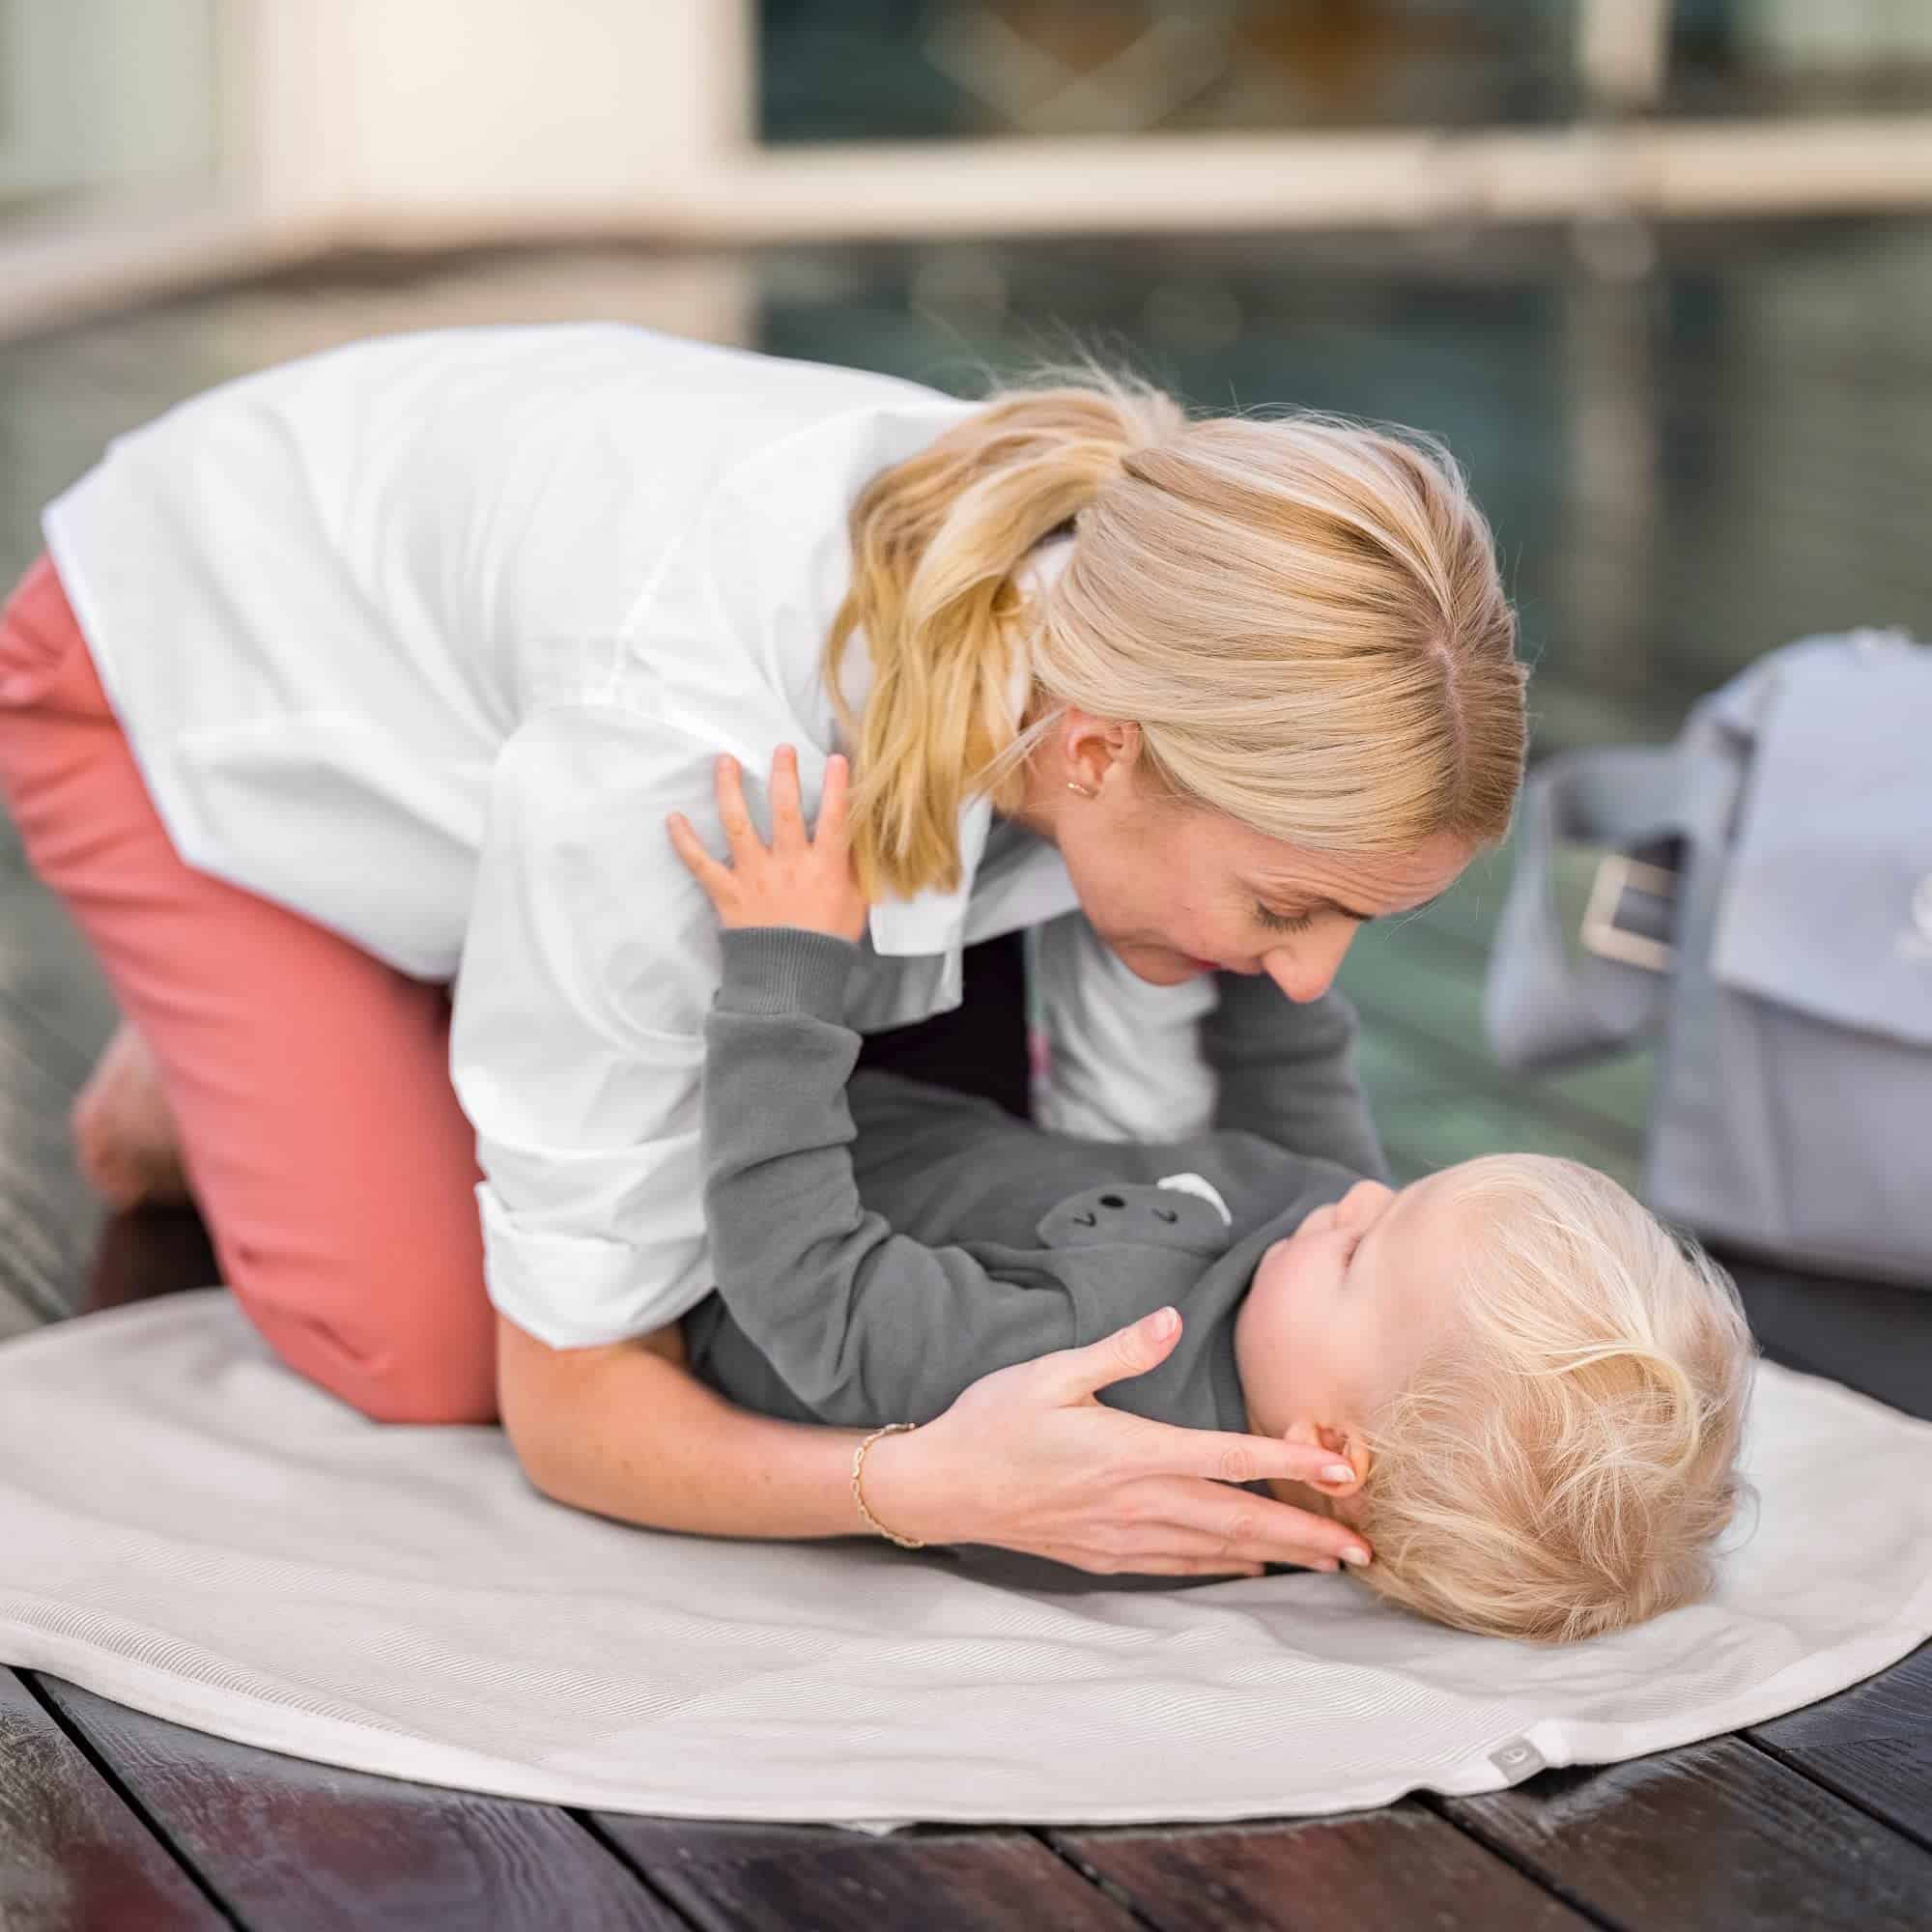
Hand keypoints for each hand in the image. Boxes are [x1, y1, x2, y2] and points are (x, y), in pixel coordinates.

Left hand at [666, 744, 868, 943]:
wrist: (792, 980)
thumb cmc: (828, 943)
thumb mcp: (856, 905)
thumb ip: (854, 869)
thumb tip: (857, 839)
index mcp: (825, 867)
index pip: (835, 817)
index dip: (838, 786)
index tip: (838, 759)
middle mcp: (789, 864)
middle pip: (785, 809)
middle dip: (783, 773)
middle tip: (781, 749)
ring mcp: (755, 876)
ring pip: (739, 824)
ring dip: (730, 789)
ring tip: (726, 762)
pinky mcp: (728, 892)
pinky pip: (700, 863)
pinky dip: (684, 841)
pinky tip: (673, 818)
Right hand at [861, 1306, 1374, 1577]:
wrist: (940, 1487)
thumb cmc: (993, 1422)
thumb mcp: (1051, 1371)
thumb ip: (1120, 1349)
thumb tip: (1172, 1319)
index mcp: (1131, 1451)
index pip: (1228, 1458)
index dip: (1290, 1466)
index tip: (1343, 1475)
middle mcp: (1137, 1502)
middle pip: (1239, 1520)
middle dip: (1306, 1535)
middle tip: (1364, 1551)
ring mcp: (1122, 1536)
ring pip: (1216, 1551)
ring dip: (1275, 1557)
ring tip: (1326, 1564)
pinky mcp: (1104, 1556)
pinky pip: (1179, 1565)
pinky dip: (1222, 1567)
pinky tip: (1247, 1568)